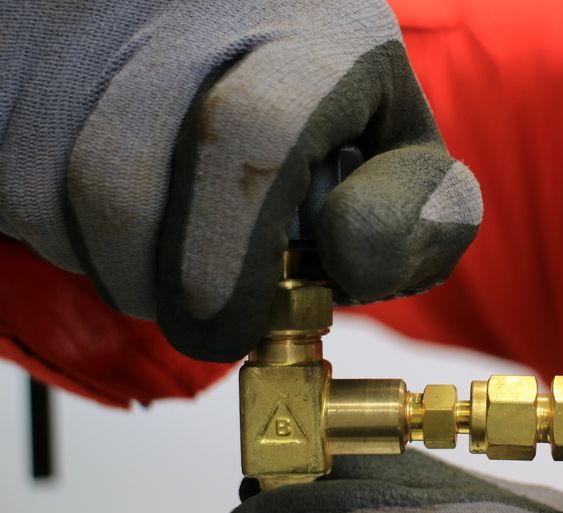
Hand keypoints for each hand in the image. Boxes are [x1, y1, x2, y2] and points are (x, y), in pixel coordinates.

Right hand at [0, 0, 481, 360]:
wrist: (226, 13)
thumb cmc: (321, 89)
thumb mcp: (399, 139)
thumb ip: (419, 213)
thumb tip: (355, 257)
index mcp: (307, 29)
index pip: (248, 134)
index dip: (226, 259)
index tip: (229, 327)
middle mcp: (185, 6)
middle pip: (123, 183)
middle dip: (159, 284)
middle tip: (203, 310)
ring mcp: (82, 20)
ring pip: (47, 192)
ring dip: (106, 259)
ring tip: (170, 236)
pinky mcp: (14, 48)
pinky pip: (5, 181)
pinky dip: (56, 227)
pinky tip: (113, 200)